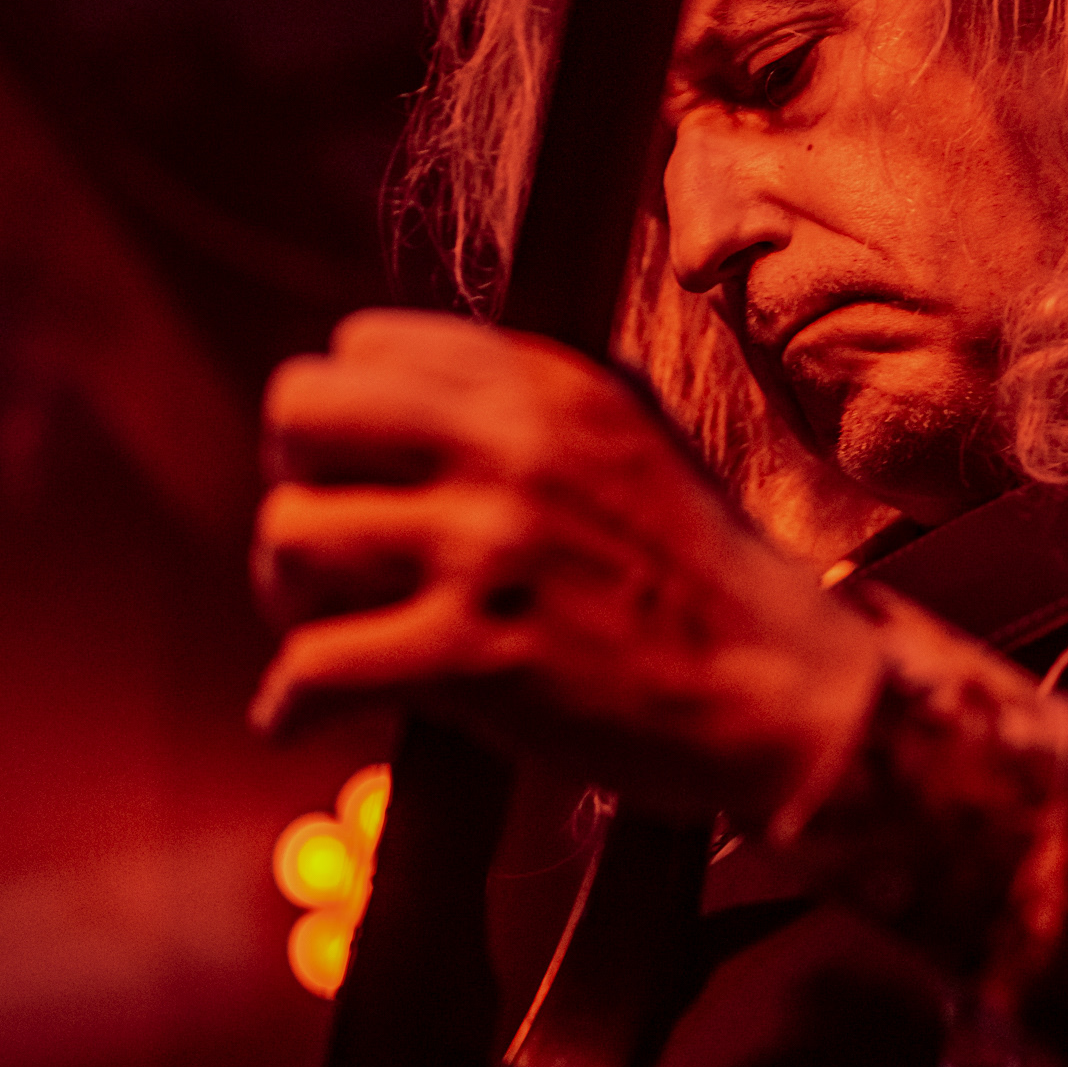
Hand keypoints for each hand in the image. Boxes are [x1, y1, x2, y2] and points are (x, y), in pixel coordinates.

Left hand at [251, 310, 882, 834]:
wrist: (780, 693)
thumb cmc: (693, 579)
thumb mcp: (621, 438)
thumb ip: (512, 404)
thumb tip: (378, 384)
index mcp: (542, 383)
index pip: (360, 348)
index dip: (342, 421)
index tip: (360, 480)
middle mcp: (508, 449)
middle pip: (299, 415)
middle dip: (294, 482)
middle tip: (322, 548)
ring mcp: (487, 549)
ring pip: (290, 535)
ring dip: (286, 597)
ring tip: (325, 631)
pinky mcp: (473, 655)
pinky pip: (314, 664)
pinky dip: (288, 703)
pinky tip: (296, 718)